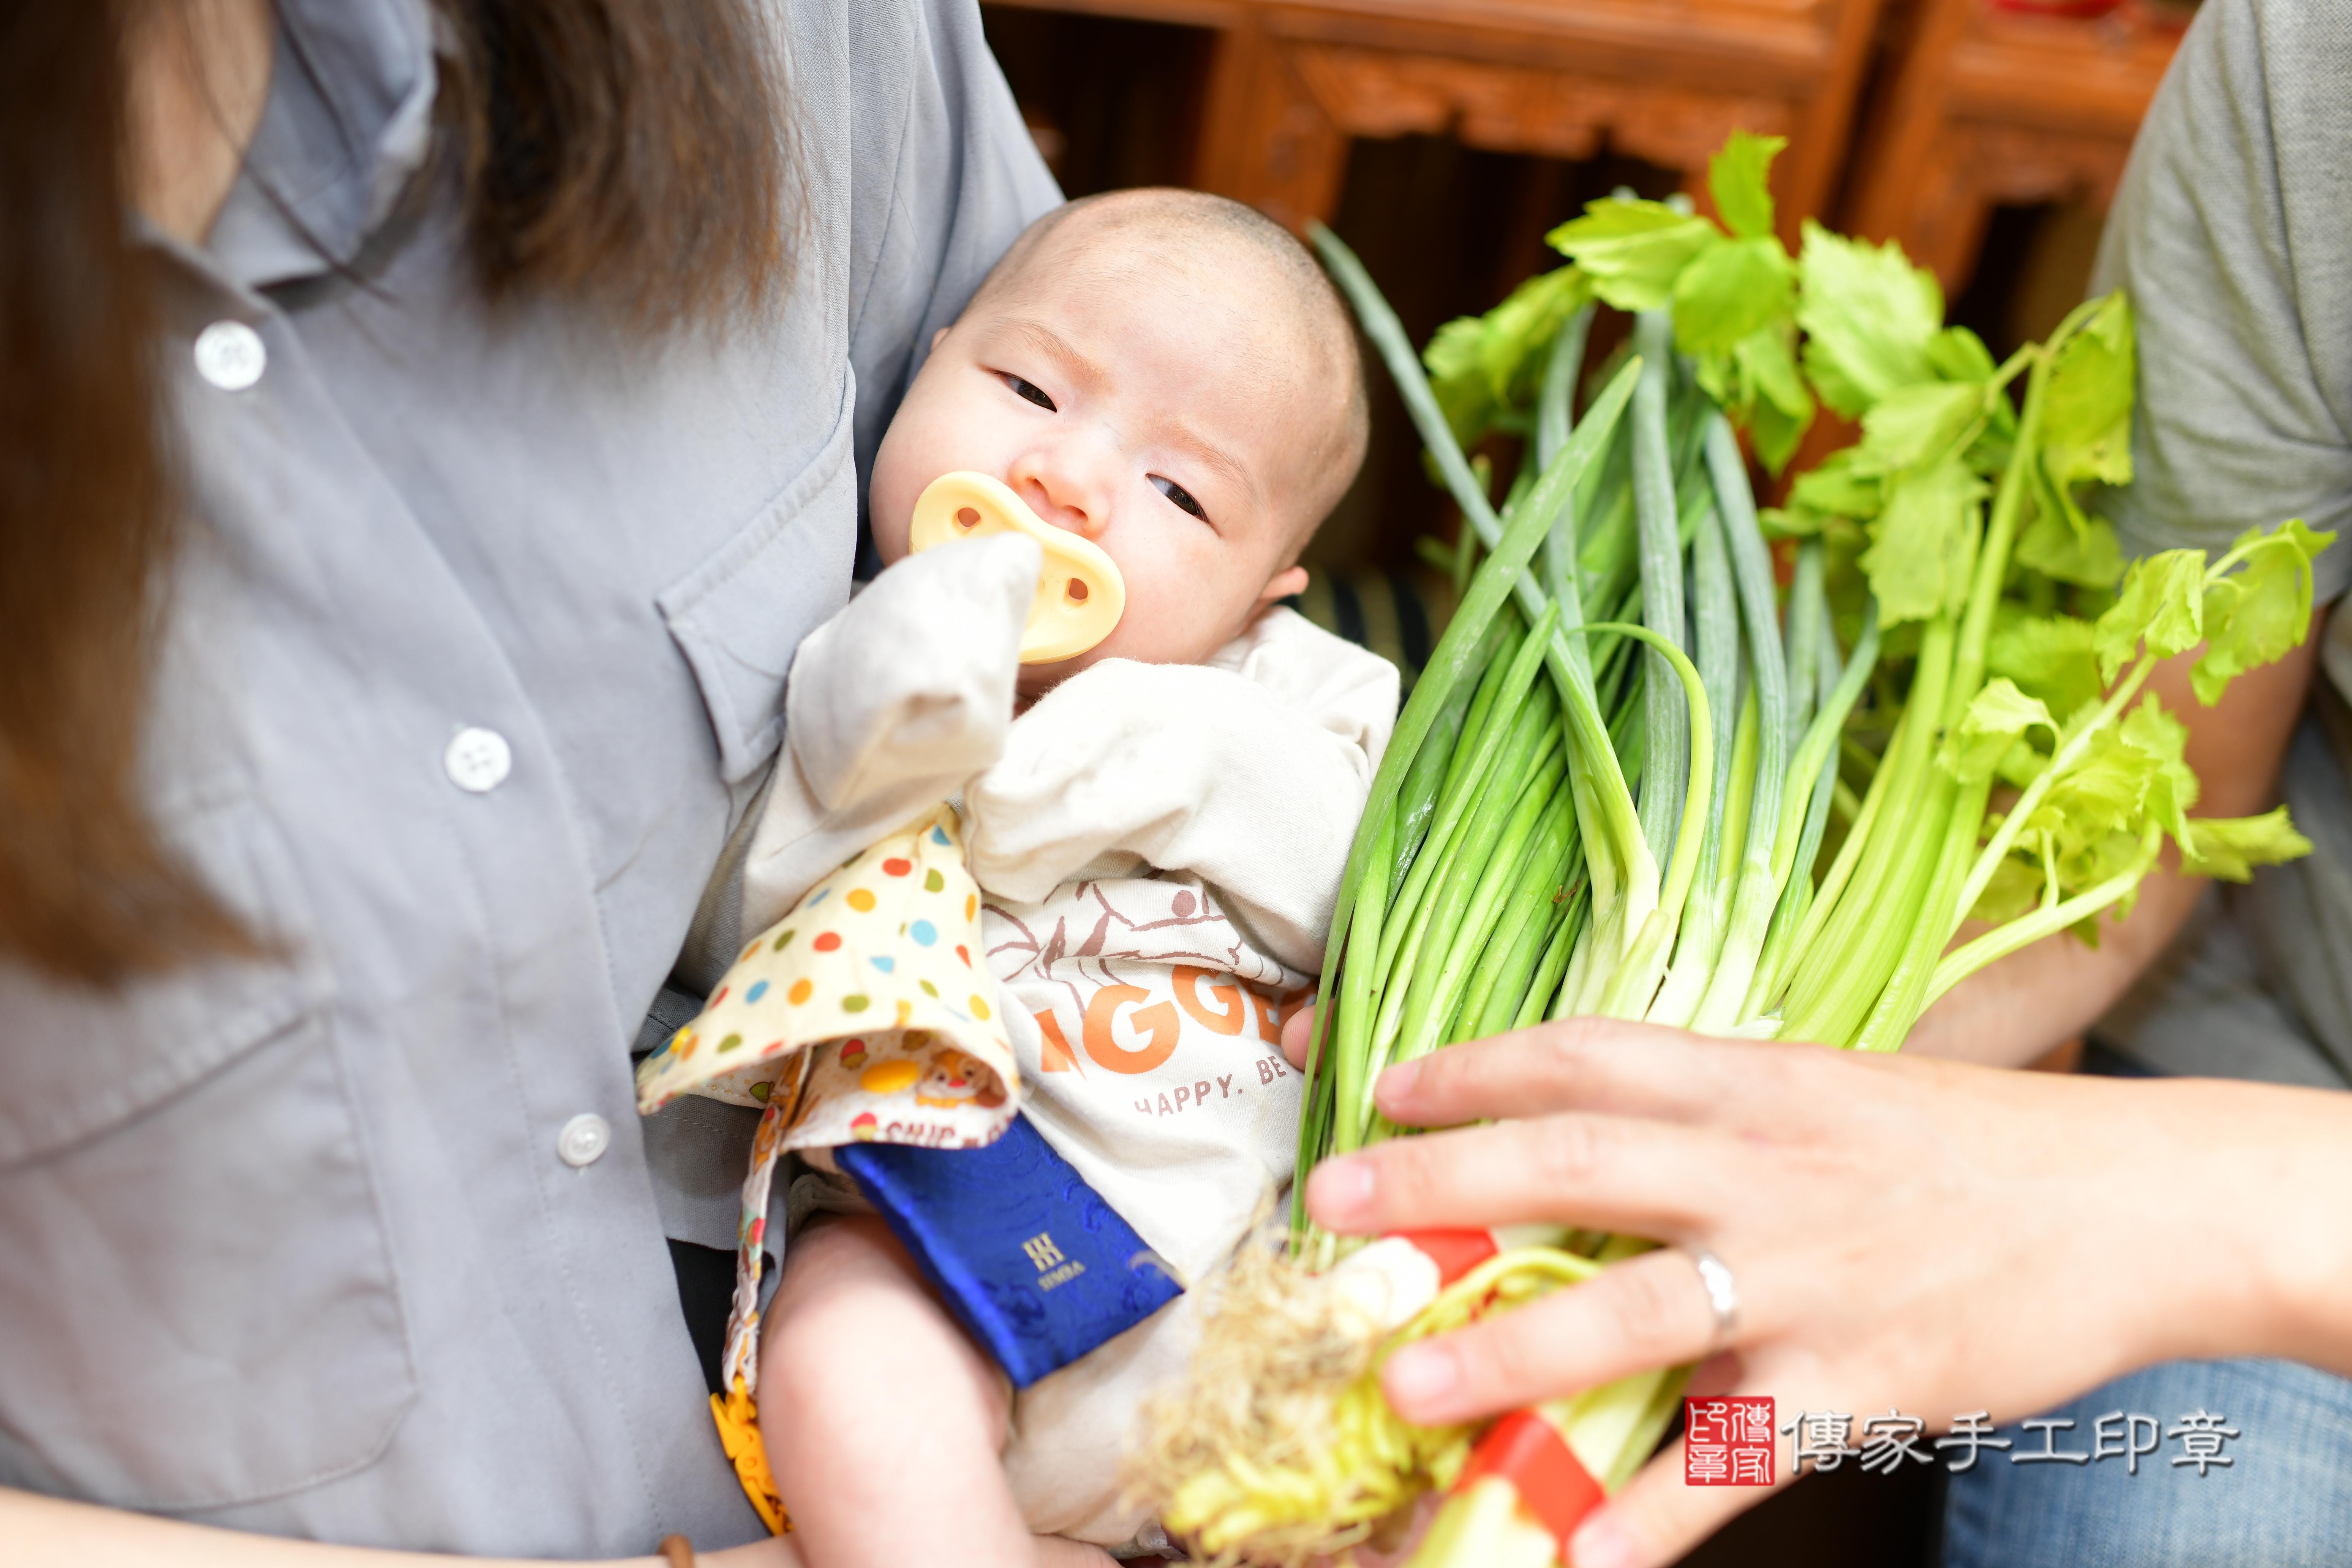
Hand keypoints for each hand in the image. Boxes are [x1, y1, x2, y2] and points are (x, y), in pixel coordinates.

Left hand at [1295, 1018, 2351, 1567]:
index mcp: (1756, 1082)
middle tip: (1333, 1203)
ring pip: (1631, 1315)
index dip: (1476, 1065)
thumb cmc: (1972, 1145)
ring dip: (1510, 1356)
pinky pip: (1733, 1461)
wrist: (2135, 1202)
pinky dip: (1652, 1519)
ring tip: (1410, 1388)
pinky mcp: (1860, 1383)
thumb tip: (1590, 1123)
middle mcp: (1766, 1170)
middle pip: (1576, 1163)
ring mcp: (1810, 1280)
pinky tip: (1576, 1556)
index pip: (1586, 1053)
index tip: (1382, 1084)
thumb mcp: (1833, 1090)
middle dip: (1444, 1181)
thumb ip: (1716, 1112)